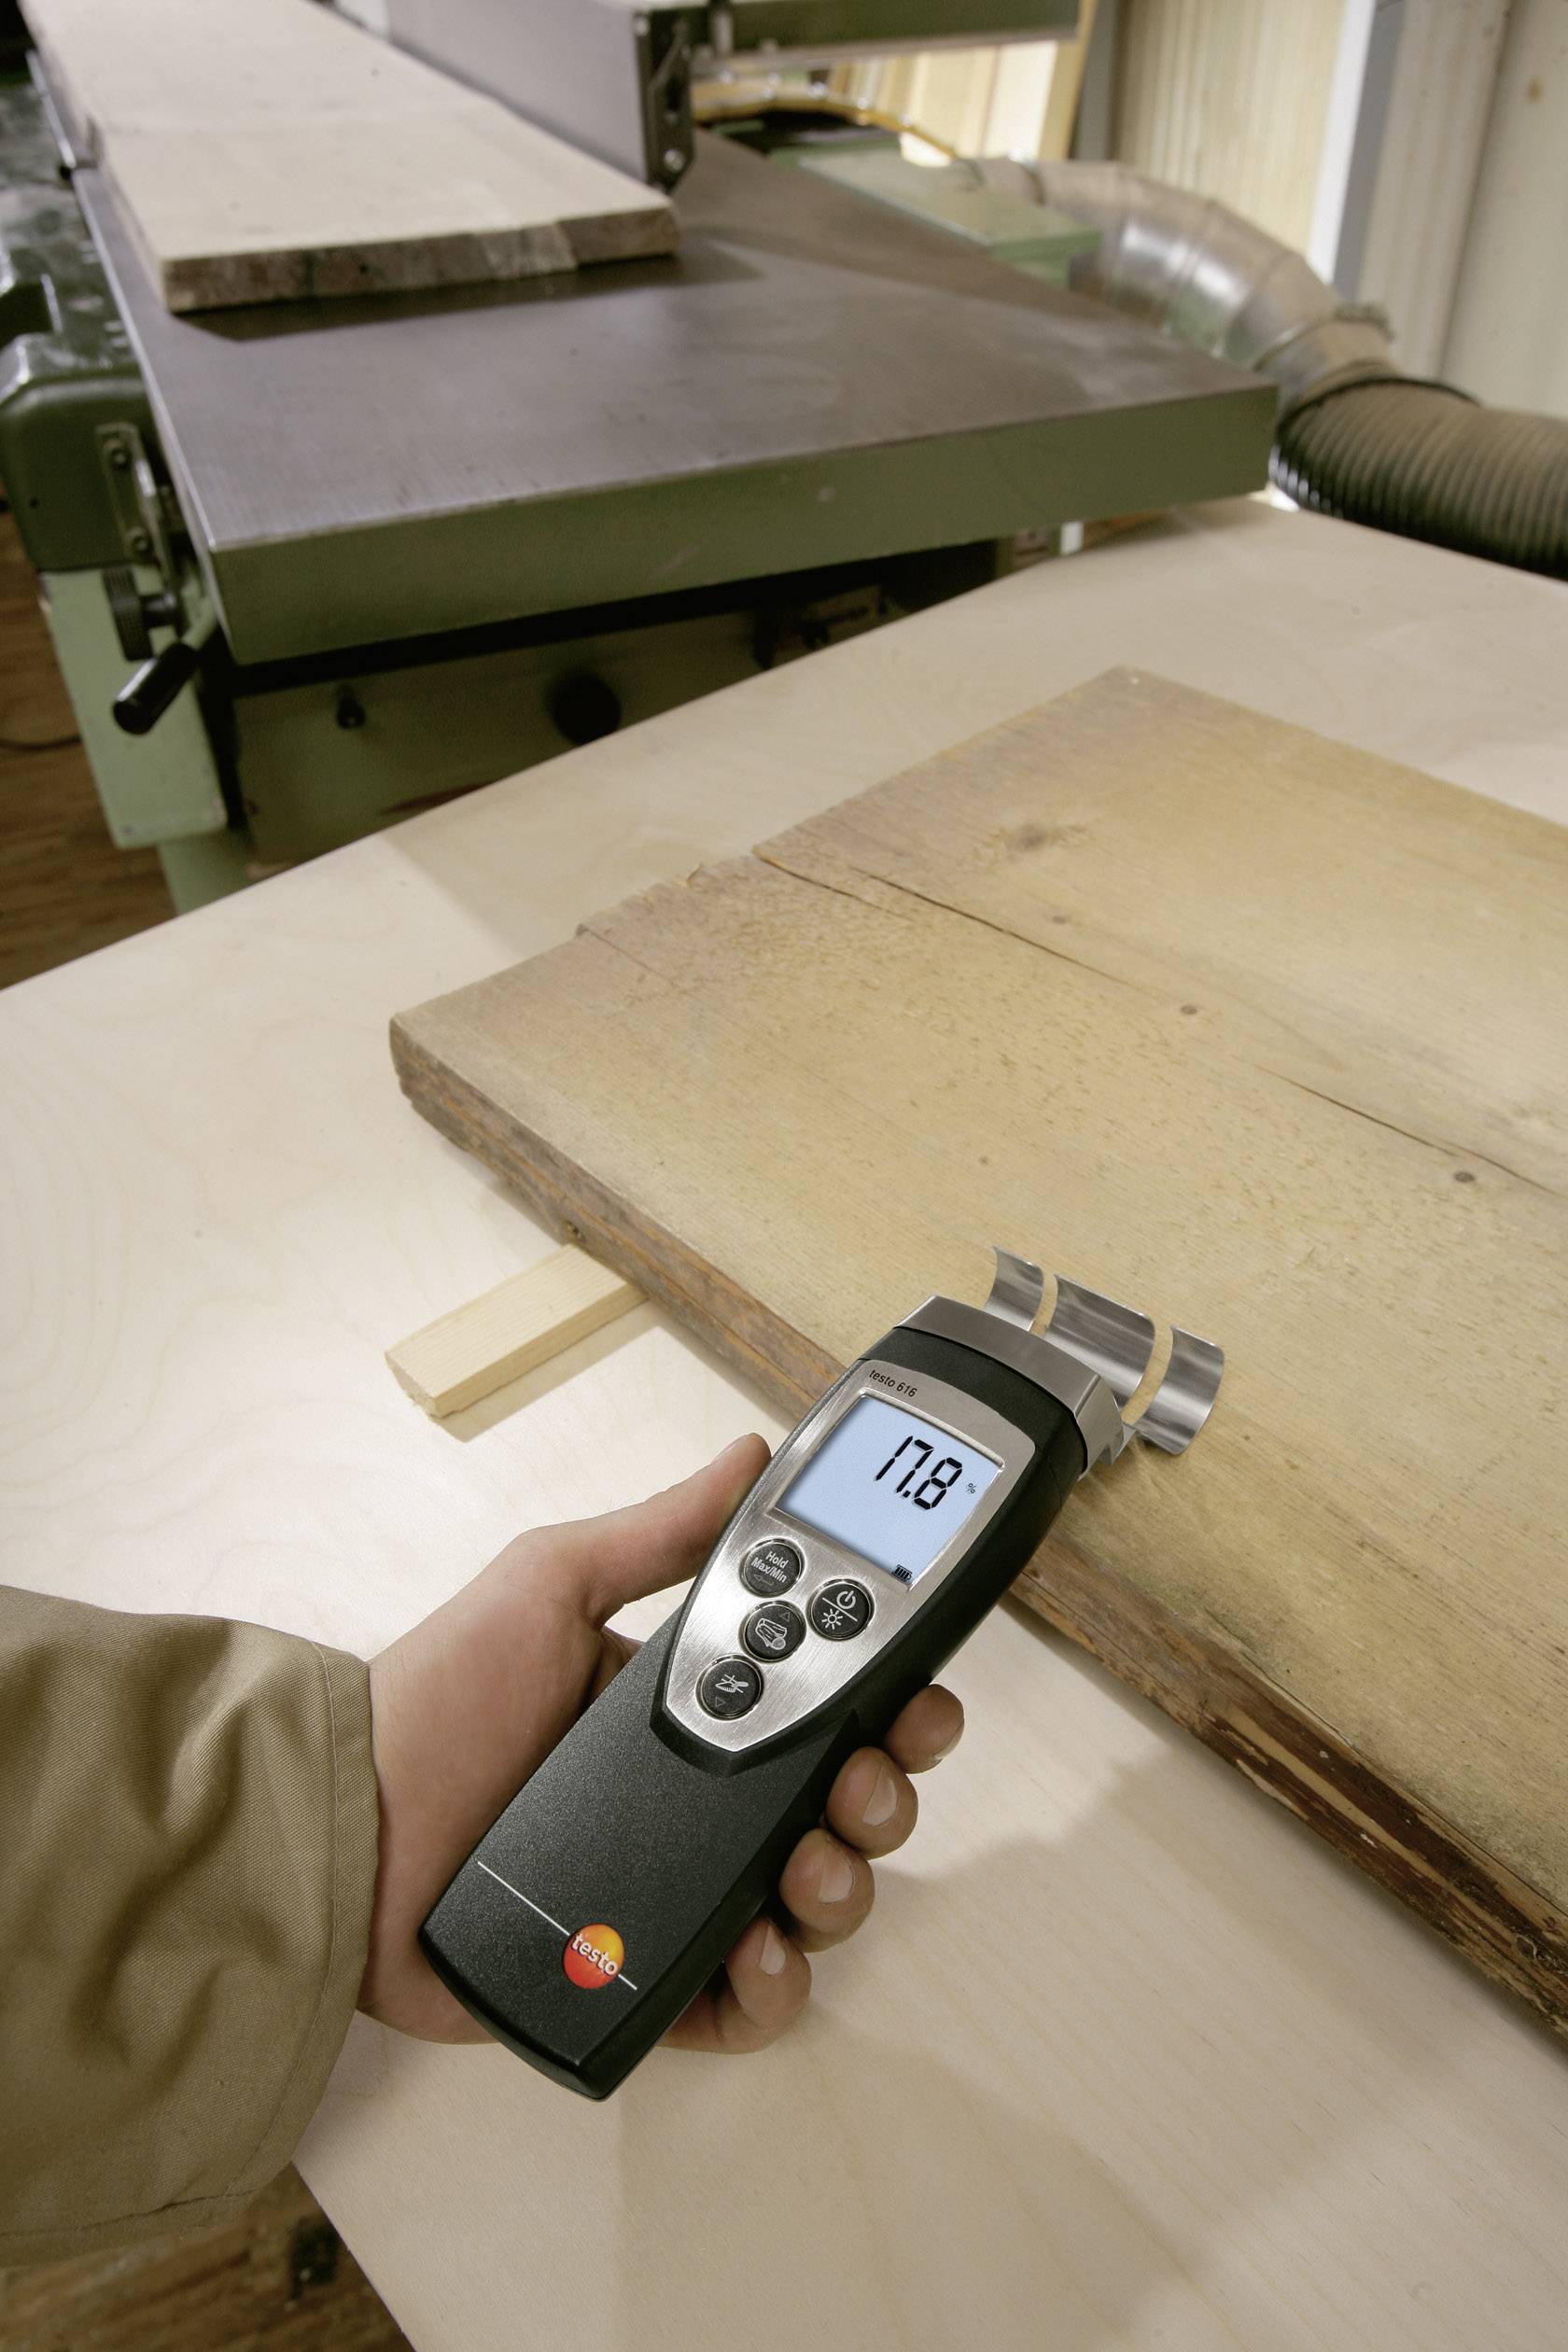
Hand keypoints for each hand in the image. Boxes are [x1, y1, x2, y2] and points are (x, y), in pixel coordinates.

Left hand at [360, 1434, 962, 2052]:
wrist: (340, 1827)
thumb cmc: (432, 1700)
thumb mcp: (549, 1587)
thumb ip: (658, 1533)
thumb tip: (750, 1454)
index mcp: (686, 1711)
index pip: (824, 1709)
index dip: (890, 1710)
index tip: (919, 1700)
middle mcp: (696, 1803)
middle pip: (839, 1812)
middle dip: (882, 1801)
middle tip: (863, 1787)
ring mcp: (672, 1896)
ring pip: (809, 1907)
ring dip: (841, 1891)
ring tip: (806, 1872)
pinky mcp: (642, 1982)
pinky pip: (739, 2005)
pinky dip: (771, 1989)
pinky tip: (759, 1950)